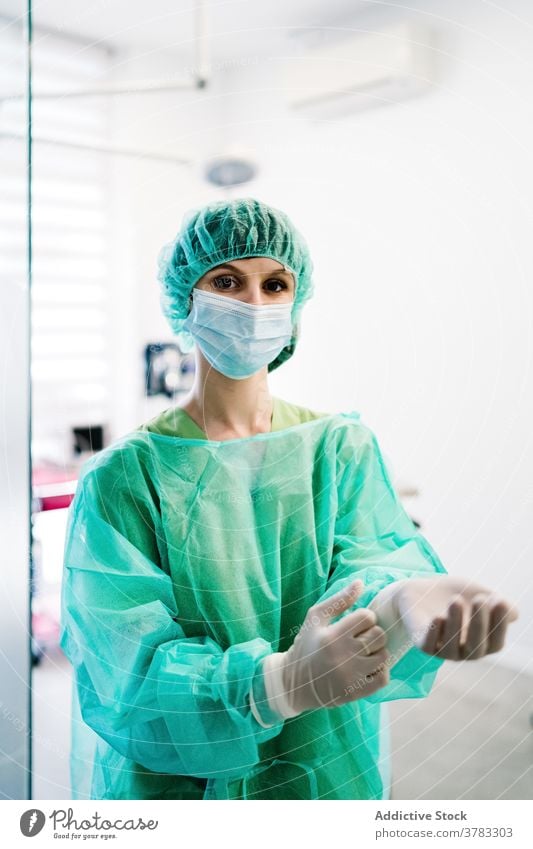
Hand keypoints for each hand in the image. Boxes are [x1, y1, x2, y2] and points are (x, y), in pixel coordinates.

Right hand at [261, 579, 391, 718]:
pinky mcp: (356, 693)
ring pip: (384, 657)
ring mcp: (351, 677)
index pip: (367, 617)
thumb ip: (339, 600)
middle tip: (361, 638)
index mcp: (332, 636)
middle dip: (373, 633)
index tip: (356, 624)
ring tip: (365, 652)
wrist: (294, 683)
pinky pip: (383, 678)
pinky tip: (368, 668)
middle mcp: (343, 657)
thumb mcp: (316, 618)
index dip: (364, 617)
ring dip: (377, 652)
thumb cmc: (306, 645)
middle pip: (379, 636)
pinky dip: (380, 671)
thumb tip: (360, 582)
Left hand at [393, 576, 518, 659]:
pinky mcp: (423, 645)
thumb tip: (513, 614)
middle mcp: (465, 652)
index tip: (499, 600)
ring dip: (455, 625)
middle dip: (480, 624)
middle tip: (480, 599)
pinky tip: (438, 617)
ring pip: (452, 648)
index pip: (496, 643)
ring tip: (456, 601)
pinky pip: (428, 646)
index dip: (500, 624)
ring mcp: (443, 650)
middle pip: (476, 647)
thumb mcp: (477, 593)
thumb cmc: (453, 594)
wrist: (419, 590)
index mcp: (482, 643)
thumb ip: (496, 603)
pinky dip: (434, 634)